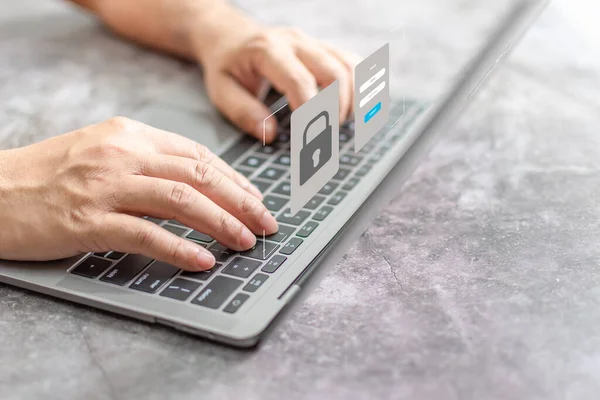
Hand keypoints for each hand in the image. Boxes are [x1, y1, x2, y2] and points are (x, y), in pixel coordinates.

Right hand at [0, 117, 277, 270]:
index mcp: (129, 135)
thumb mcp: (102, 153)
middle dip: (240, 200)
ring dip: (221, 222)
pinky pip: (146, 233)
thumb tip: (197, 187)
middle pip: (198, 174)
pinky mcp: (88, 220)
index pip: (197, 154)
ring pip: (181, 199)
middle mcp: (122, 154)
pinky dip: (180, 248)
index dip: (233, 179)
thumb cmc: (49, 175)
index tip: (255, 199)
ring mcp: (105, 185)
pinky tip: (203, 260)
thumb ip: (147, 162)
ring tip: (246, 241)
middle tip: (266, 222)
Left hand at [191, 10, 357, 142]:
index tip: (310, 139)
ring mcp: (313, 43)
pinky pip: (353, 63)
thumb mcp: (221, 90)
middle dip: (336, 110)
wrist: (229, 34)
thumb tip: (270, 134)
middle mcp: (296, 42)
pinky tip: (354, 109)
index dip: (310, 113)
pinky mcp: (324, 48)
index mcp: (268, 50)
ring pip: (350, 67)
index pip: (299, 82)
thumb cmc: (226, 64)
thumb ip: (243, 112)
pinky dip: (360, 87)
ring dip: (352, 100)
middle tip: (326, 136)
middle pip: (334, 73)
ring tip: (338, 124)